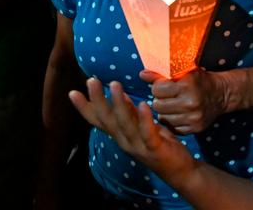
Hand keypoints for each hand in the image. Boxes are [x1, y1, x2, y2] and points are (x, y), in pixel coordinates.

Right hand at [70, 77, 195, 177]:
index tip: (72, 93)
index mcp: (120, 136)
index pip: (98, 121)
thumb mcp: (142, 127)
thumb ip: (129, 114)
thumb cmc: (161, 146)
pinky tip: (142, 104)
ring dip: (119, 104)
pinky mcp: (155, 149)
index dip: (85, 108)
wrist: (180, 171)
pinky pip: (148, 133)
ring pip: (125, 124)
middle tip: (91, 81)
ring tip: (115, 84)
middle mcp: (125, 142)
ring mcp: (139, 147)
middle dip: (98, 100)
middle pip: (107, 120)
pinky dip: (144, 119)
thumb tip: (119, 95)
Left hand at [139, 69, 228, 134]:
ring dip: (164, 111)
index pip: (157, 89)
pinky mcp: (195, 129)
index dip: (158, 87)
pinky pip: (172, 127)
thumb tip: (142, 74)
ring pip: (163, 118)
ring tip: (172, 104)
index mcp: (187, 85)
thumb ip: (161, 74)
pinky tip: (178, 114)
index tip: (164, 86)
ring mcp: (193, 118)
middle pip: (157, 105)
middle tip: (167, 96)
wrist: (221, 94)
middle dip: (159, 100)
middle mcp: (190, 103)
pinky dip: (172, 121)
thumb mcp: (183, 72)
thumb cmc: (198, 81)